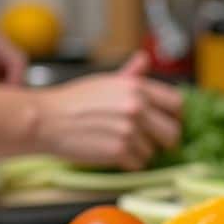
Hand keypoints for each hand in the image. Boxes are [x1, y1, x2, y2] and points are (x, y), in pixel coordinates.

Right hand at [33, 52, 183, 170]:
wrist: (46, 119)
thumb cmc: (73, 101)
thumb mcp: (104, 81)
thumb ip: (130, 74)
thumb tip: (144, 60)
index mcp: (136, 87)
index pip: (177, 104)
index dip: (174, 116)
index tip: (167, 122)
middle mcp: (136, 107)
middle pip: (173, 133)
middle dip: (163, 140)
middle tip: (148, 140)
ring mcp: (128, 130)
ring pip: (153, 151)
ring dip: (139, 152)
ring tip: (118, 141)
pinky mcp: (118, 150)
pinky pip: (137, 164)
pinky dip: (127, 163)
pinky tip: (111, 151)